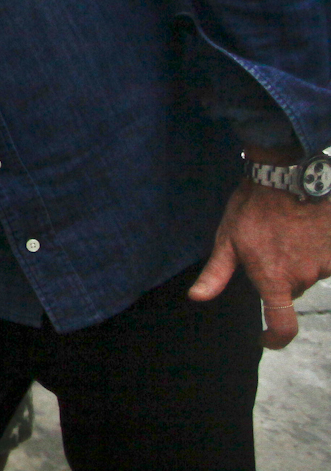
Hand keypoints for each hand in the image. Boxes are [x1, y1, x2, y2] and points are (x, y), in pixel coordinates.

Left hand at [189, 177, 330, 348]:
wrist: (287, 177)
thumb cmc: (253, 208)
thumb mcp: (227, 239)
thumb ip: (216, 274)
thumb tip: (197, 298)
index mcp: (274, 279)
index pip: (283, 325)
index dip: (276, 338)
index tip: (267, 338)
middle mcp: (303, 277)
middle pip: (291, 291)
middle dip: (279, 277)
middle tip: (266, 248)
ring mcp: (325, 264)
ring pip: (308, 274)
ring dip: (298, 261)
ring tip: (284, 232)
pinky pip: (325, 260)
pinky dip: (315, 250)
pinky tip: (302, 229)